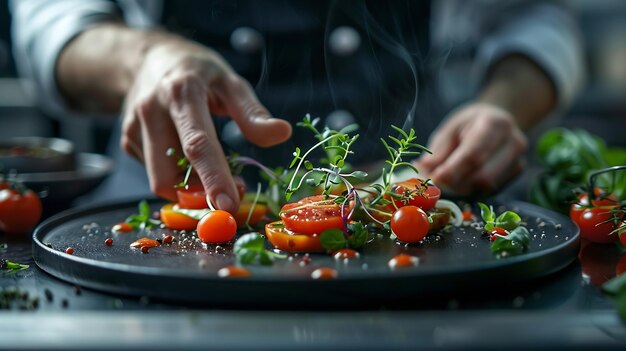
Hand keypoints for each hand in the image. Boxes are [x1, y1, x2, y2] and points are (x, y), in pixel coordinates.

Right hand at [121, 39, 291, 212]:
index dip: (213, 178)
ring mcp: (133, 129)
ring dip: (190, 189)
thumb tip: (282, 133)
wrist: (149, 58)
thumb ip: (253, 112)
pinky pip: (155, 173)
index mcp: (181, 93)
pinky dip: (177, 178)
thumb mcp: (230, 82)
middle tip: (233, 190)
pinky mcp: (127, 142)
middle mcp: (151, 112)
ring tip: (214, 172)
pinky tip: (189, 159)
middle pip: (168, 175)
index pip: (197, 144)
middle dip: (200, 195)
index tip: (229, 205)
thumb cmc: (197, 72)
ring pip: (160, 180)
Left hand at [415, 102, 526, 195]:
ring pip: (487, 187)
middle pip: (483, 176)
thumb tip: (423, 170)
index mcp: (495, 124)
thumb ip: (438, 151)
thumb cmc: (469, 123)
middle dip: (456, 184)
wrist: (497, 118)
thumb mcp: (450, 129)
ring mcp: (518, 160)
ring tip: (446, 182)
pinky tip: (461, 182)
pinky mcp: (516, 173)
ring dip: (462, 190)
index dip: (452, 171)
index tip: (433, 179)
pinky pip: (491, 190)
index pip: (474, 154)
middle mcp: (513, 143)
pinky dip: (472, 190)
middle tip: (435, 184)